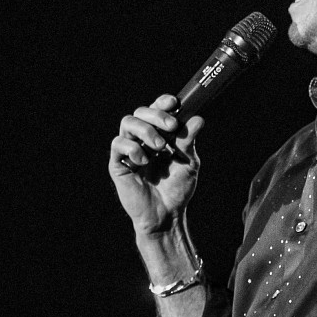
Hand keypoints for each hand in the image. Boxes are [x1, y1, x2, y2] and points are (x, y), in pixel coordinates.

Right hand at [108, 93, 203, 234]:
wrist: (166, 215)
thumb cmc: (176, 189)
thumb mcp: (188, 162)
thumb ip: (189, 140)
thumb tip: (197, 118)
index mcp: (159, 134)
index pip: (156, 109)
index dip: (162, 102)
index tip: (174, 103)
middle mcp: (142, 139)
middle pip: (140, 112)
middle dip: (156, 115)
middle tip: (171, 127)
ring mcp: (129, 150)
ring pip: (127, 122)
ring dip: (145, 130)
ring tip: (160, 147)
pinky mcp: (118, 164)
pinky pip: (118, 144)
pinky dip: (132, 148)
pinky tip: (144, 161)